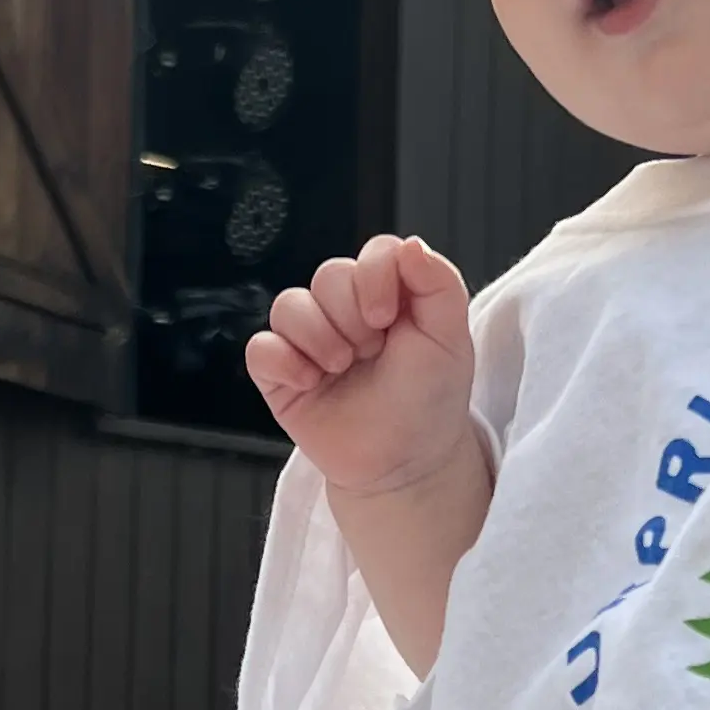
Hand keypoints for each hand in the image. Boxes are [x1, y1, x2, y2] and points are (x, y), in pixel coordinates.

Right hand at [247, 233, 477, 498]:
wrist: (405, 464)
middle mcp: (347, 312)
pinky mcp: (281, 375)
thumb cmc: (428, 402)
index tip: (390, 320)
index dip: (376, 278)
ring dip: (319, 338)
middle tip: (372, 352)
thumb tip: (410, 246)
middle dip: (352, 316)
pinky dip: (282, 361)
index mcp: (389, 296)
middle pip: (329, 275)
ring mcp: (310, 342)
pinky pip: (260, 347)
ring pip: (288, 305)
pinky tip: (310, 382)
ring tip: (342, 368)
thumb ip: (439, 284)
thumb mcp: (450, 340)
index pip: (374, 252)